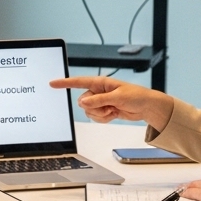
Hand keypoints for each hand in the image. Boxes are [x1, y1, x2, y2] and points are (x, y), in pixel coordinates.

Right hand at [48, 76, 174, 129]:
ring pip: (88, 112)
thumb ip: (99, 100)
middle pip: (83, 102)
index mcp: (100, 82)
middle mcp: (98, 91)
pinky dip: (103, 119)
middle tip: (108, 106)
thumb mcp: (117, 97)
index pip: (79, 82)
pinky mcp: (104, 110)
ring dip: (100, 114)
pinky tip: (113, 114)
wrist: (147, 107)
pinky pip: (95, 117)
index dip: (65, 83)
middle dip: (94, 107)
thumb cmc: (136, 96)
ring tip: (113, 110)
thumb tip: (83, 102)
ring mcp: (100, 101)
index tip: (53, 83)